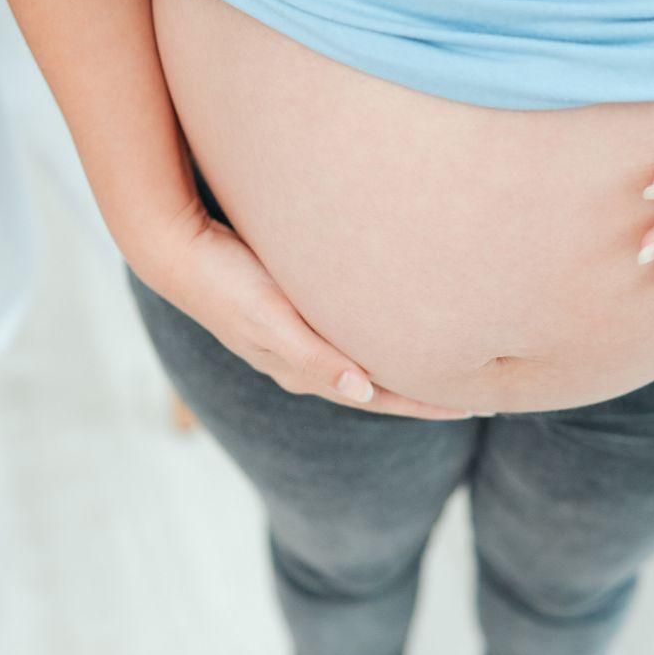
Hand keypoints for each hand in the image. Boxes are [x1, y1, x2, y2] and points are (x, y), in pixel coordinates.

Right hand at [138, 205, 468, 419]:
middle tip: (480, 390)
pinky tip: (396, 323)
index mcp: (305, 370)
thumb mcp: (267, 318)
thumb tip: (364, 393)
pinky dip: (381, 335)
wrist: (173, 248)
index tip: (477, 406)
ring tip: (448, 360)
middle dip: (427, 389)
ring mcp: (297, 337)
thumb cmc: (222, 282)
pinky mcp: (292, 309)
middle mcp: (305, 360)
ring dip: (406, 364)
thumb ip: (312, 355)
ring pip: (366, 359)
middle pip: (381, 385)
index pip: (382, 397)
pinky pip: (350, 332)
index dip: (429, 403)